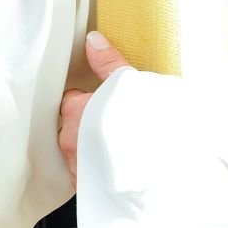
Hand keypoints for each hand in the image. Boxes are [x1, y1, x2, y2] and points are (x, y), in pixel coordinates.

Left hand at [59, 32, 132, 186]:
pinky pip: (83, 173)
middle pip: (70, 126)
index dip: (86, 99)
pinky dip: (95, 169)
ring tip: (117, 146)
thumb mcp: (132, 84)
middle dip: (86, 124)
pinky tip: (115, 167)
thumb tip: (92, 41)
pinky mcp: (83, 187)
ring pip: (75, 150)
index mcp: (76, 111)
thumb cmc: (147, 126)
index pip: (69, 100)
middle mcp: (68, 139)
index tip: (103, 101)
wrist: (158, 174)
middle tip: (114, 123)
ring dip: (89, 147)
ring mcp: (74, 165)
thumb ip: (109, 62)